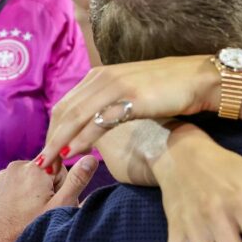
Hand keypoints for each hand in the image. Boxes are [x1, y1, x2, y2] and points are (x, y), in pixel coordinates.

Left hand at [0, 156, 98, 241]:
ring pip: (27, 180)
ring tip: (27, 214)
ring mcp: (1, 177)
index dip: (61, 188)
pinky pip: (11, 186)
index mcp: (34, 169)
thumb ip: (77, 180)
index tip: (53, 204)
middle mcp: (15, 167)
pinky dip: (16, 197)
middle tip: (41, 212)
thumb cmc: (29, 230)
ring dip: (31, 193)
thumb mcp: (60, 207)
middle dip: (46, 189)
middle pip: (43, 173)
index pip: (60, 169)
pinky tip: (15, 213)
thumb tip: (91, 158)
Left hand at [39, 56, 217, 167]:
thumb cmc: (168, 89)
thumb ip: (110, 102)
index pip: (65, 105)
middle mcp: (102, 78)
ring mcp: (116, 86)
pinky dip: (83, 137)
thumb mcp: (131, 92)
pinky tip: (75, 151)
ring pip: (76, 116)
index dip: (53, 130)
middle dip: (51, 140)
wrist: (198, 80)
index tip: (48, 153)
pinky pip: (99, 120)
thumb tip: (95, 122)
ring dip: (60, 141)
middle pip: (64, 112)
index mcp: (99, 76)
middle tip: (43, 165)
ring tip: (51, 163)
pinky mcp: (131, 98)